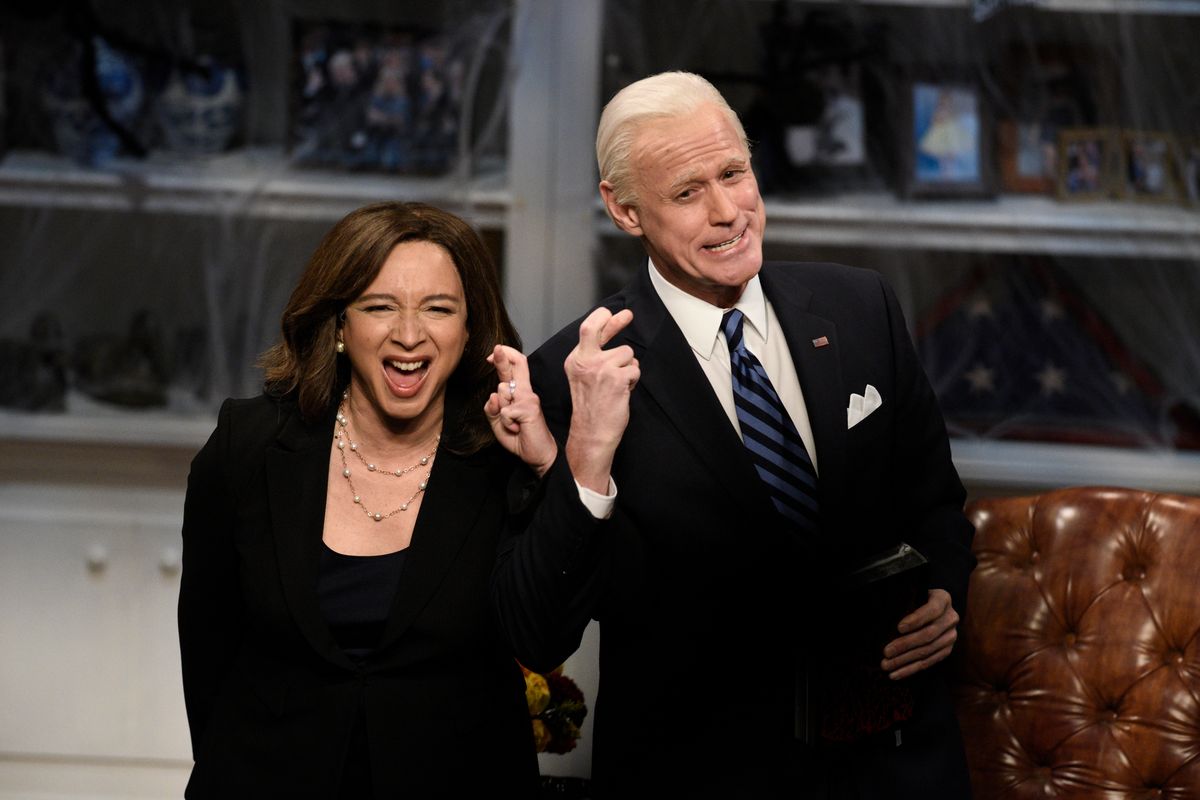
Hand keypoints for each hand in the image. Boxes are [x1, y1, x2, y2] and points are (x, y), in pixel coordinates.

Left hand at [485, 345, 557, 476]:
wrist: (538, 455)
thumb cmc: (520, 438)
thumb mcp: (499, 423)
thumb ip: (493, 409)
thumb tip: (493, 396)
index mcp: (520, 393)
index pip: (515, 368)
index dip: (504, 358)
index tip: (492, 355)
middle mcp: (526, 392)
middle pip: (516, 366)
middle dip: (502, 357)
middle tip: (495, 349)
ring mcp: (529, 399)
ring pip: (502, 390)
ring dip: (500, 409)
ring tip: (512, 424)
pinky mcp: (529, 409)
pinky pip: (504, 411)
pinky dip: (505, 423)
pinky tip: (517, 429)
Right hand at [563, 307, 639, 492]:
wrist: (593, 433)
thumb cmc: (591, 409)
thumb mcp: (585, 377)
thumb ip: (596, 356)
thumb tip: (611, 337)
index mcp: (575, 361)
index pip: (587, 330)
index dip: (602, 319)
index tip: (612, 313)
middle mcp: (584, 361)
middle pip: (596, 328)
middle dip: (614, 320)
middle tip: (627, 315)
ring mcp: (601, 368)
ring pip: (627, 353)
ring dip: (628, 367)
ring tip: (618, 384)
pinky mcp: (617, 377)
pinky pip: (635, 369)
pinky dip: (633, 379)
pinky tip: (623, 391)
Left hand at [880, 588, 958, 679]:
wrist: (933, 608)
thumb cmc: (915, 599)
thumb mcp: (913, 594)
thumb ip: (904, 601)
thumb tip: (882, 612)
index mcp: (943, 599)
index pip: (932, 610)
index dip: (916, 619)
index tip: (899, 628)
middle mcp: (950, 618)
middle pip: (928, 634)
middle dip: (905, 645)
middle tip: (886, 652)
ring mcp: (950, 636)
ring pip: (927, 651)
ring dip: (905, 661)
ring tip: (886, 665)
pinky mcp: (946, 650)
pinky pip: (928, 662)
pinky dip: (910, 669)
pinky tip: (895, 674)